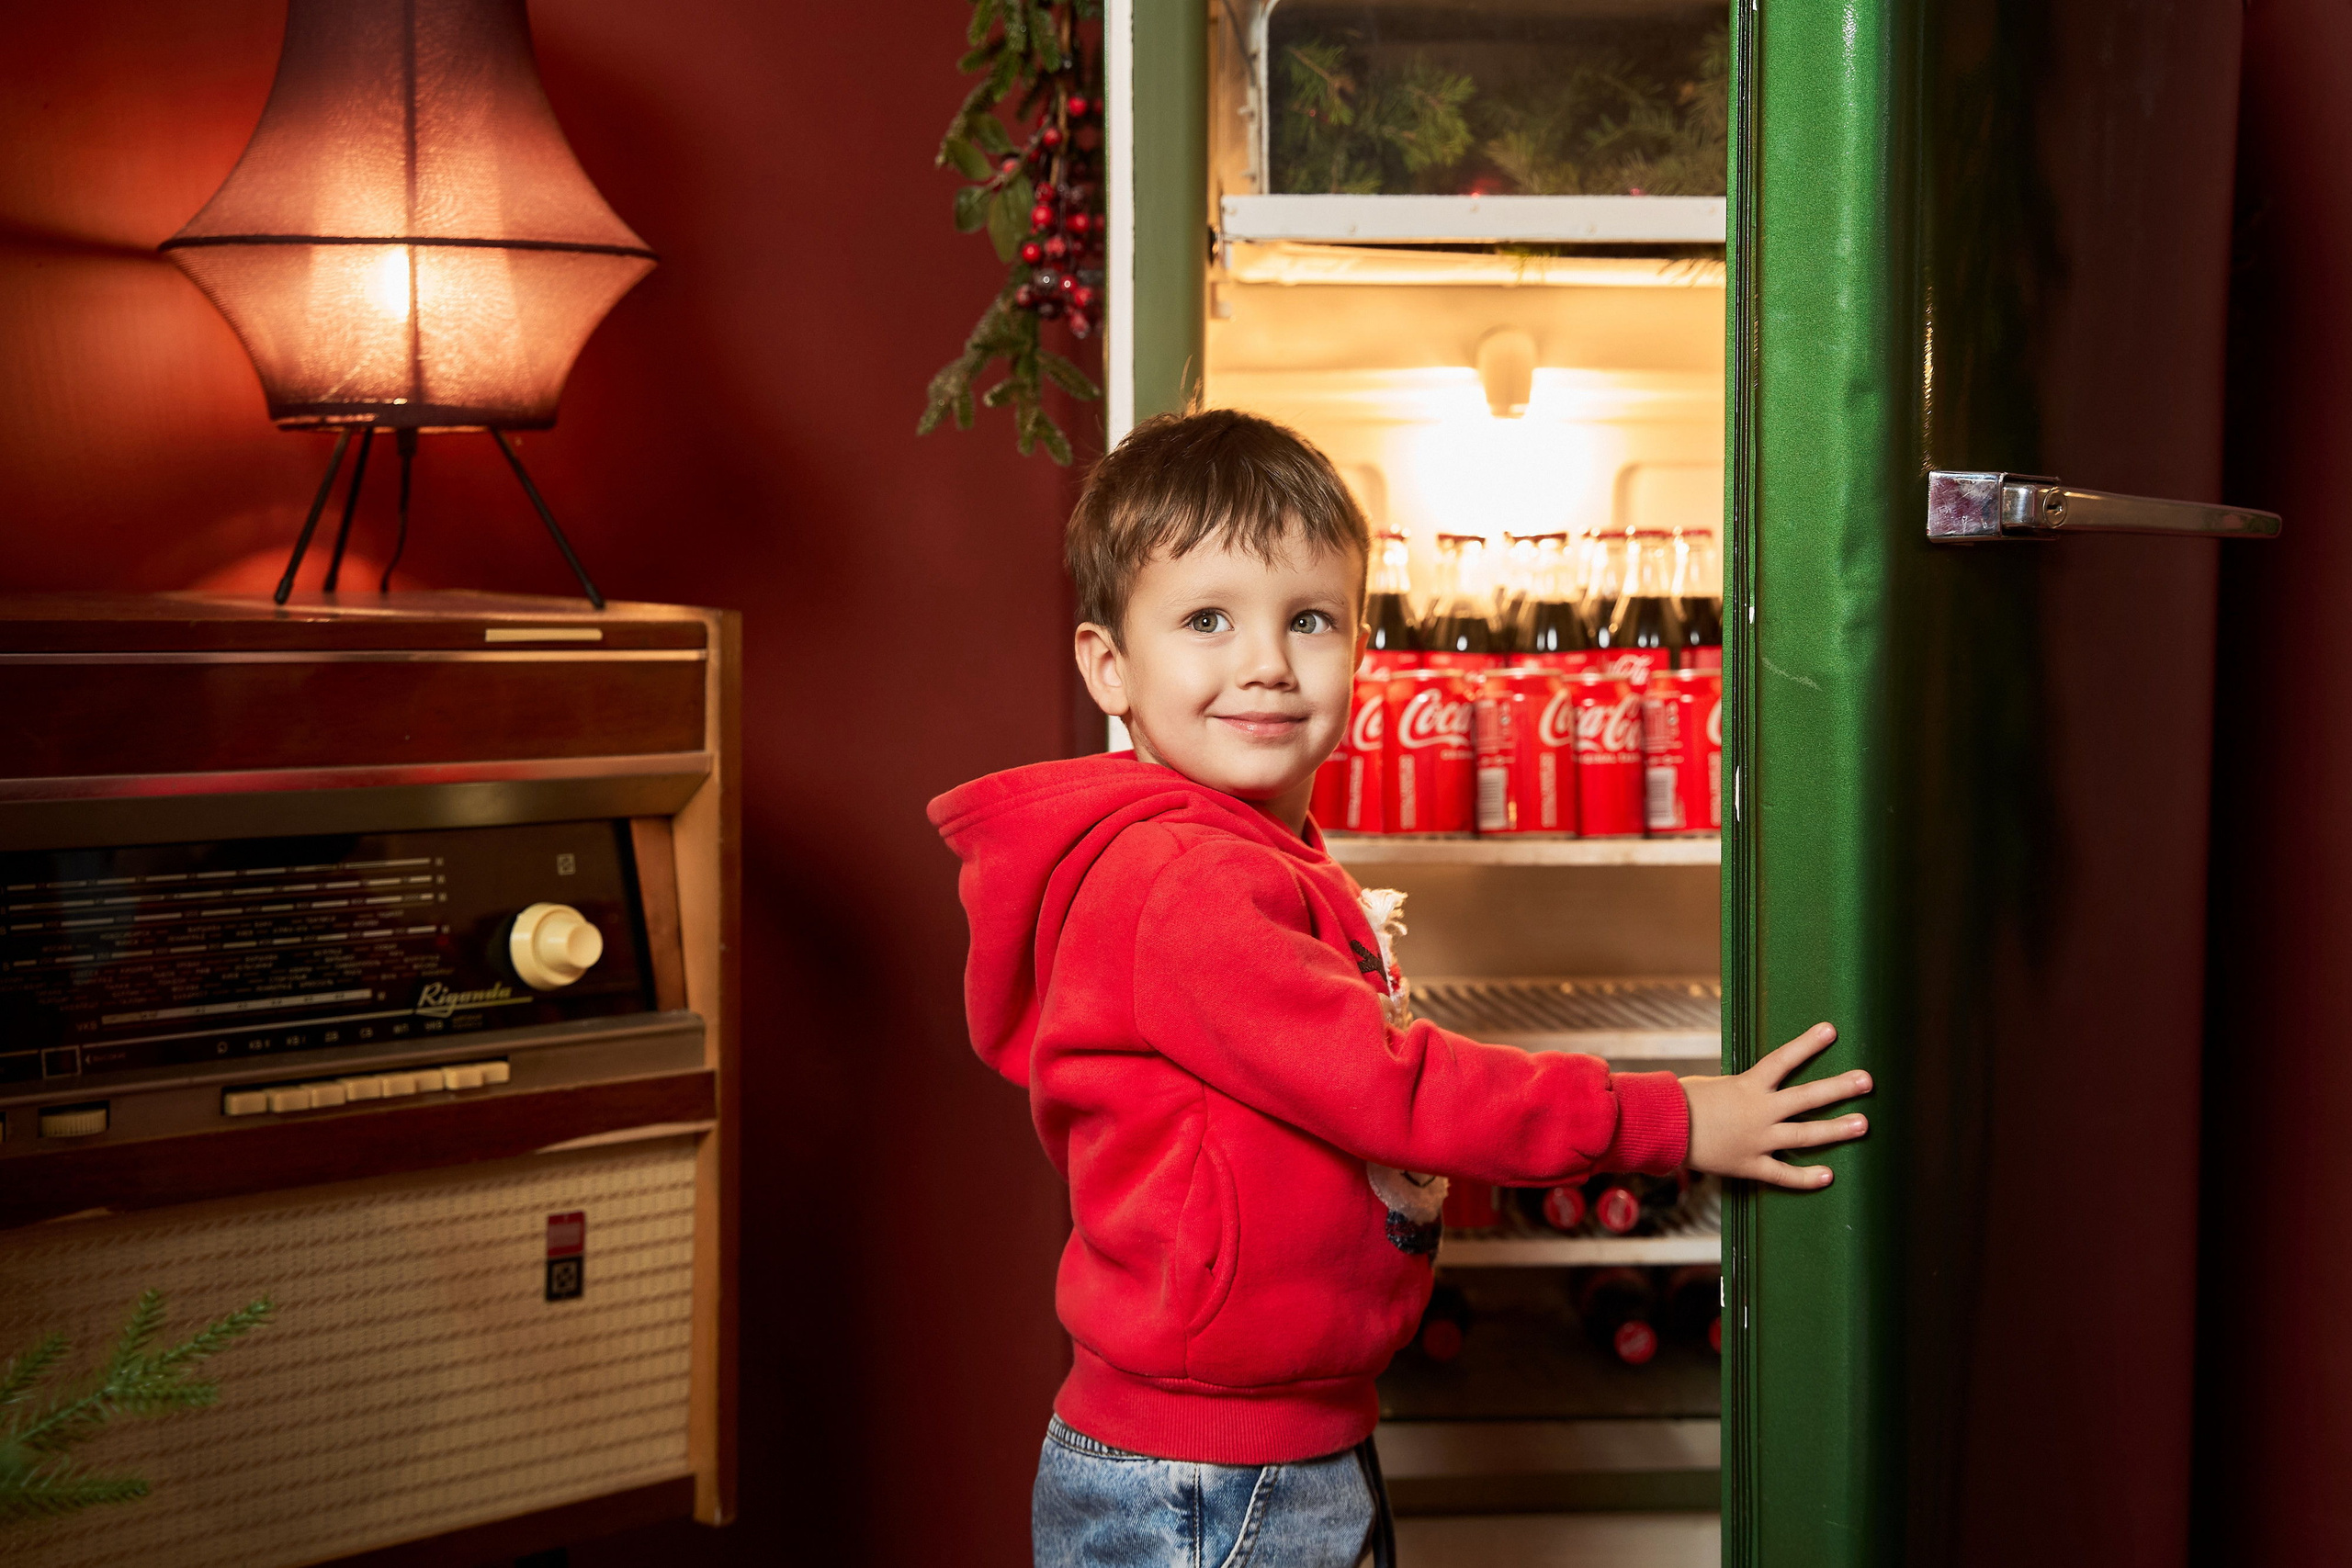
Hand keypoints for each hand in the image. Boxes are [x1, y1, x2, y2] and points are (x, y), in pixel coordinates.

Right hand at [1679, 1023, 1870, 1188]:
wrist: (1662, 1130)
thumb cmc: (1681, 1102)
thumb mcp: (1712, 1085)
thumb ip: (1739, 1089)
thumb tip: (1755, 1090)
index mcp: (1747, 1087)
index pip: (1783, 1060)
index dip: (1807, 1044)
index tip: (1830, 1030)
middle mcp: (1759, 1112)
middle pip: (1807, 1097)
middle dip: (1839, 1088)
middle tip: (1867, 1081)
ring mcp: (1757, 1140)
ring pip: (1805, 1135)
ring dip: (1836, 1129)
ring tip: (1863, 1124)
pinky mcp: (1749, 1165)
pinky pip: (1783, 1174)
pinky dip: (1805, 1177)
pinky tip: (1827, 1176)